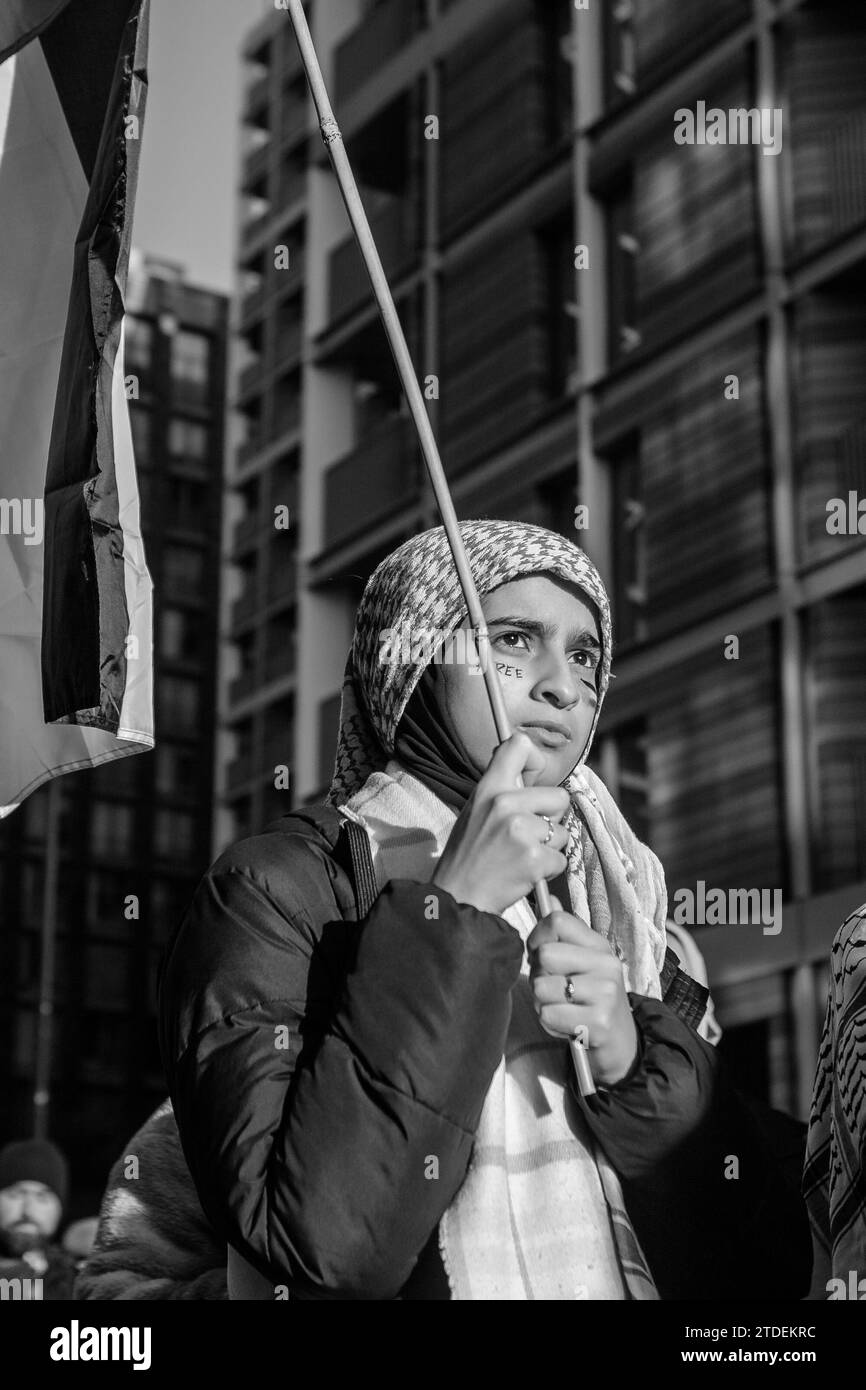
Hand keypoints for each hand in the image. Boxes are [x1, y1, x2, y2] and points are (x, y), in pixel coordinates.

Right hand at [431, 731, 570, 916]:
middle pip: (559, 797)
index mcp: (489, 788)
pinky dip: (547, 870)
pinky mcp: (535, 858)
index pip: (520, 746)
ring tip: (521, 856)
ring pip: (562, 832)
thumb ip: (501, 789)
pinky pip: (560, 859)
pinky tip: (524, 873)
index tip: (533, 779)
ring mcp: (522, 831)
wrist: (459, 897)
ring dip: (548, 848)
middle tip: (527, 835)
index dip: (536, 761)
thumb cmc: (468, 854)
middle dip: (551, 818)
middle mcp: (506, 803)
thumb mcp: (476, 810)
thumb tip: (530, 767)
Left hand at [528, 897, 638, 1086]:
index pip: (557, 921)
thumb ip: (565, 934)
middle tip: (552, 988)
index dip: (537, 937)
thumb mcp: (584, 963)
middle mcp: (606, 965)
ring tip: (561, 1008)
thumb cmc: (593, 1000)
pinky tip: (566, 1025)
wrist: (620, 1044)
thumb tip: (549, 900)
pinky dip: (550, 1023)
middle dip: (537, 975)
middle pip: (545, 955)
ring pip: (541, 987)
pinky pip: (548, 1015)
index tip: (539, 954)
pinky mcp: (598, 1023)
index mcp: (599, 946)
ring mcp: (605, 994)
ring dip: (542, 1003)